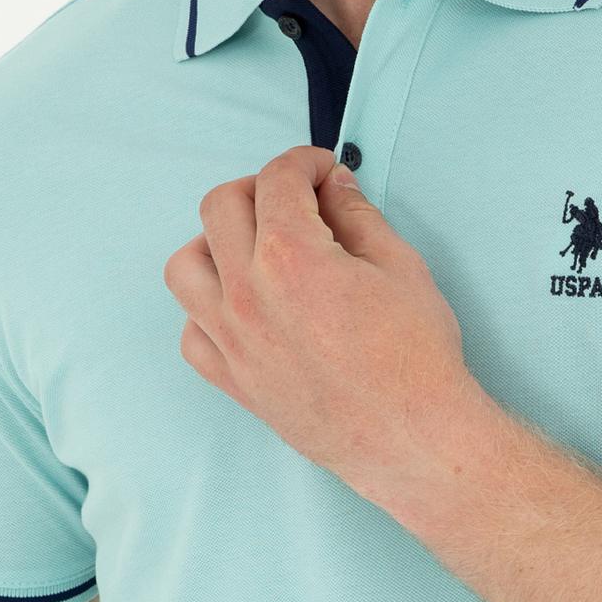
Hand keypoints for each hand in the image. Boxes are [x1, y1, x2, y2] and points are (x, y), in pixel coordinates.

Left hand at [163, 144, 481, 506]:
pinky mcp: (233, 380)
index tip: (322, 171)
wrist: (412, 438)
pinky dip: (207, 309)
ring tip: (254, 249)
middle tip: (293, 199)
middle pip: (220, 206)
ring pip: (184, 265)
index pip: (277, 179)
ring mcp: (232, 339)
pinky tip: (244, 306)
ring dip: (215, 243)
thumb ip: (358, 216)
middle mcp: (248, 293)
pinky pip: (191, 331)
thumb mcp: (402, 266)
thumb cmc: (416, 356)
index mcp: (291, 256)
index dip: (304, 162)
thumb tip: (334, 187)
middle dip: (258, 188)